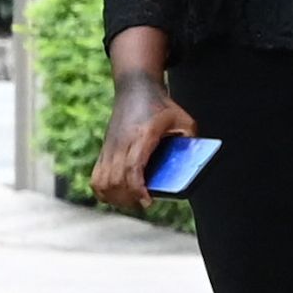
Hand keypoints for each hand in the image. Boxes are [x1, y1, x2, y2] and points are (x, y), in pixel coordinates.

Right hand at [90, 68, 198, 212]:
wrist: (135, 89)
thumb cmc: (163, 106)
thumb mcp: (184, 120)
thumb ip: (192, 141)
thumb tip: (196, 165)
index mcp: (142, 136)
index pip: (133, 167)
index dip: (138, 188)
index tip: (147, 202)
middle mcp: (122, 143)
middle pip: (115, 179)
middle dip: (128, 197)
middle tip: (144, 203)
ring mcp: (110, 147)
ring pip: (102, 180)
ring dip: (114, 196)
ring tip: (131, 201)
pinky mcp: (105, 149)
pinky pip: (96, 176)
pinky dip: (103, 190)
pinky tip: (116, 196)